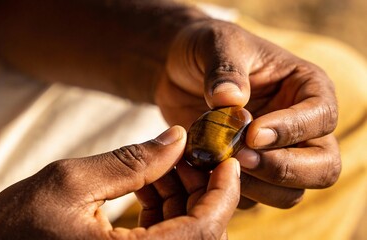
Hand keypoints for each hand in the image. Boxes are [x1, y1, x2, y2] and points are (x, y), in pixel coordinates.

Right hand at [0, 126, 239, 238]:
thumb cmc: (12, 227)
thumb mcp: (72, 181)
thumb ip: (132, 160)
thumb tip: (175, 138)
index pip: (204, 231)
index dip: (223, 192)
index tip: (227, 159)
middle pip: (200, 234)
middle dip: (202, 189)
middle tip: (188, 153)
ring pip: (184, 236)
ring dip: (182, 198)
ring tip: (162, 165)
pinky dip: (165, 212)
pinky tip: (148, 185)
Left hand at [157, 19, 340, 208]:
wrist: (179, 71)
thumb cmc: (206, 50)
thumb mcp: (216, 43)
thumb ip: (225, 68)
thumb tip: (231, 100)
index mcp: (306, 89)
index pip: (321, 118)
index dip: (291, 130)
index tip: (252, 133)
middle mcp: (299, 127)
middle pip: (322, 166)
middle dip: (284, 169)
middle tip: (241, 158)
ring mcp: (275, 154)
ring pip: (290, 192)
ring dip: (258, 187)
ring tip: (218, 166)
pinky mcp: (249, 172)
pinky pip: (254, 199)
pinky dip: (231, 193)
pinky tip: (203, 172)